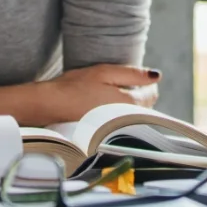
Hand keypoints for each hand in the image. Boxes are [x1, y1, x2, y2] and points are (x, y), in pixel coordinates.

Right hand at [41, 64, 161, 123]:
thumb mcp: (105, 72)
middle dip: (137, 94)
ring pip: (132, 115)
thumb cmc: (75, 86)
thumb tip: (157, 76)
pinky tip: (102, 106)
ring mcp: (115, 129)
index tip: (132, 77)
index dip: (145, 83)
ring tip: (108, 94)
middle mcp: (125, 120)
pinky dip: (117, 114)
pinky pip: (120, 122)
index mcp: (128, 103)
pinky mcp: (105, 133)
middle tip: (118, 84)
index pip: (151, 94)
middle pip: (144, 106)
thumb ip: (132, 74)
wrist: (49, 105)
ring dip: (127, 105)